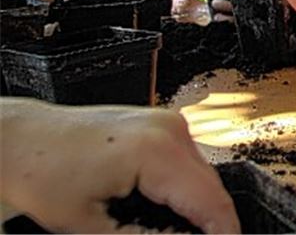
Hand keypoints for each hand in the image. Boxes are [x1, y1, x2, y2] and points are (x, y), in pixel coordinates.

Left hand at [1, 99, 239, 233]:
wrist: (19, 139)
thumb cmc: (40, 171)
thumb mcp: (87, 227)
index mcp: (154, 150)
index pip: (209, 199)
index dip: (223, 231)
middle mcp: (168, 129)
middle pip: (211, 186)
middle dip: (211, 221)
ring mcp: (166, 122)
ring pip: (202, 174)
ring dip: (198, 206)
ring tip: (182, 232)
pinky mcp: (160, 125)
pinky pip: (188, 162)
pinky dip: (184, 189)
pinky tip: (170, 212)